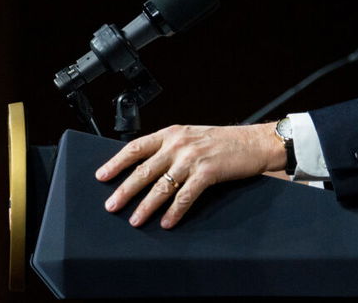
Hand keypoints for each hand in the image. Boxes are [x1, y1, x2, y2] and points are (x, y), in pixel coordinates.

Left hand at [95, 123, 285, 228]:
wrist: (255, 142)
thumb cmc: (224, 141)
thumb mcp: (192, 137)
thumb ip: (171, 148)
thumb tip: (147, 168)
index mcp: (172, 133)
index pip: (136, 147)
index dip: (116, 162)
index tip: (102, 177)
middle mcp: (179, 144)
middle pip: (144, 170)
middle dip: (125, 190)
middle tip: (112, 206)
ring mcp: (193, 158)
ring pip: (161, 186)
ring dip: (146, 206)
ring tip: (135, 220)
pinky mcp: (207, 172)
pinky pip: (184, 196)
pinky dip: (174, 212)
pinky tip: (167, 222)